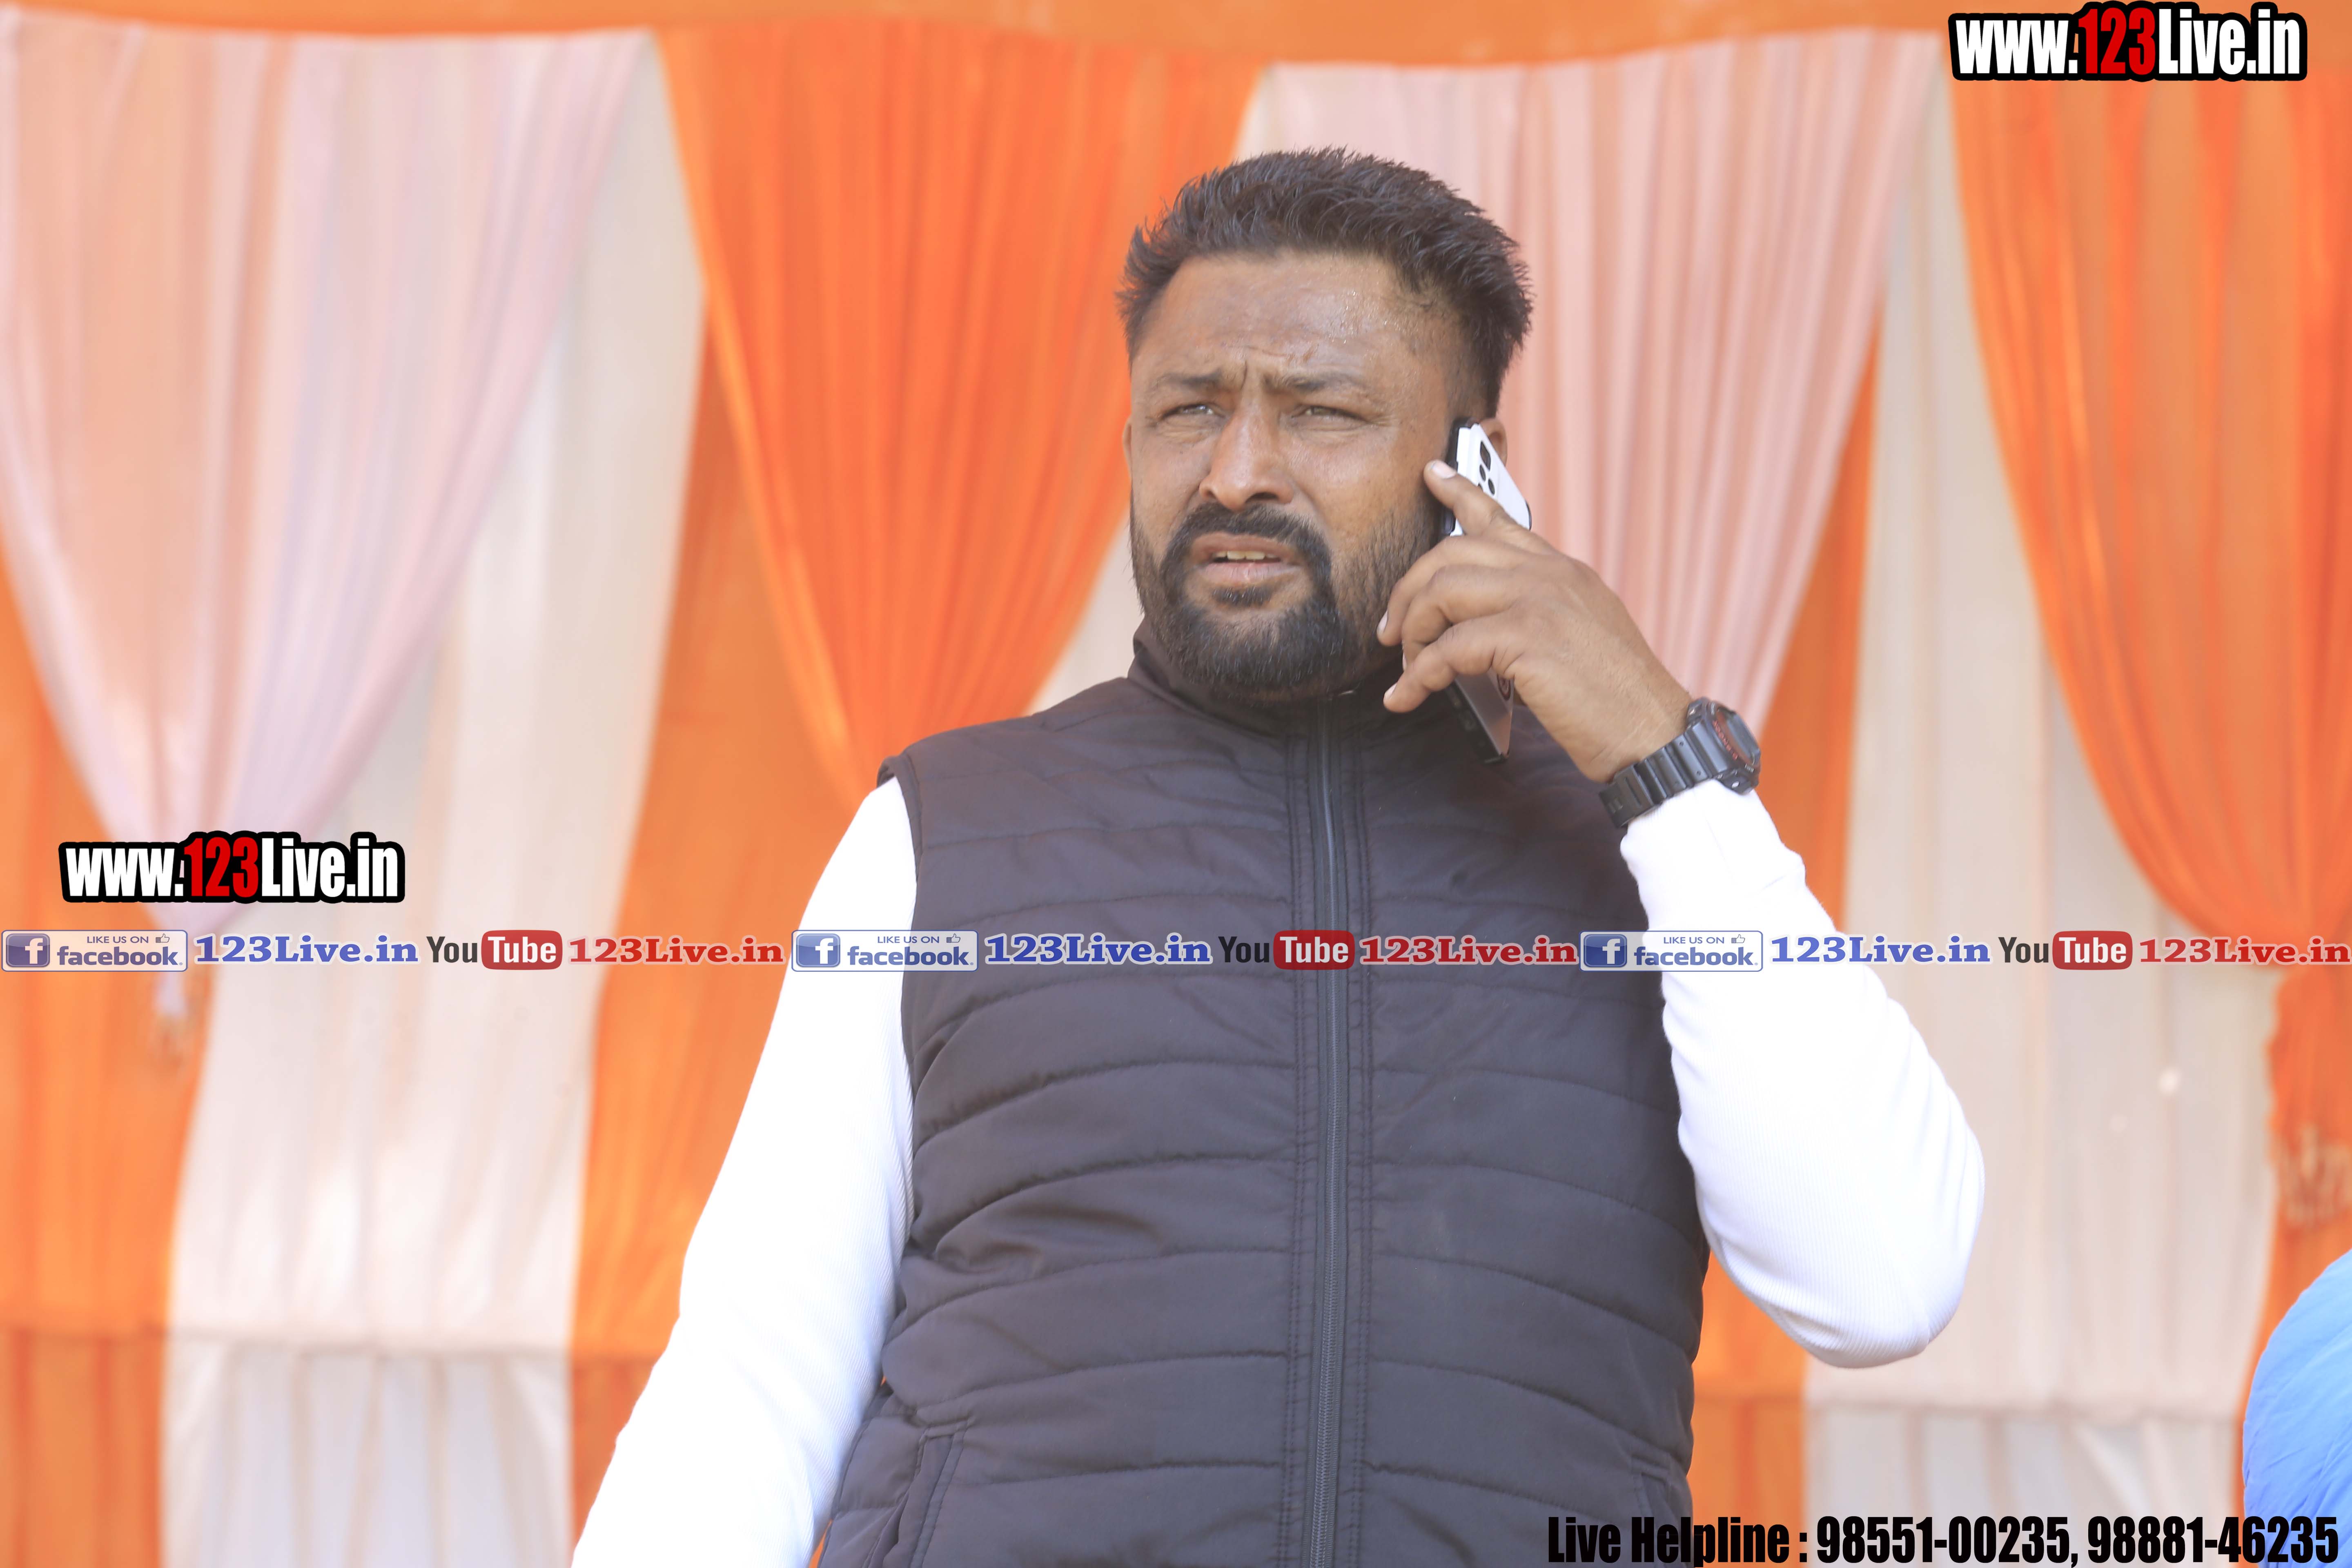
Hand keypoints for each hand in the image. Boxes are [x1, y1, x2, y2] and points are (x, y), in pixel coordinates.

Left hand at [1379, 459, 1691, 780]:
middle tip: (1391, 630)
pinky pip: (1448, 648)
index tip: (1430, 476)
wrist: (1653, 731)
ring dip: (1412, 633)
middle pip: (1452, 554)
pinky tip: (1408, 697)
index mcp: (1562, 570)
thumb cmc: (1615, 699)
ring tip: (1406, 669)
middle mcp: (1550, 574)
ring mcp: (1540, 601)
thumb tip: (1479, 626)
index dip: (1460, 493)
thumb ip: (1537, 612)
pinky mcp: (1527, 638)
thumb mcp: (1579, 634)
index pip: (1502, 520)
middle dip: (1409, 591)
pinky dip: (1419, 676)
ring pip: (1443, 592)